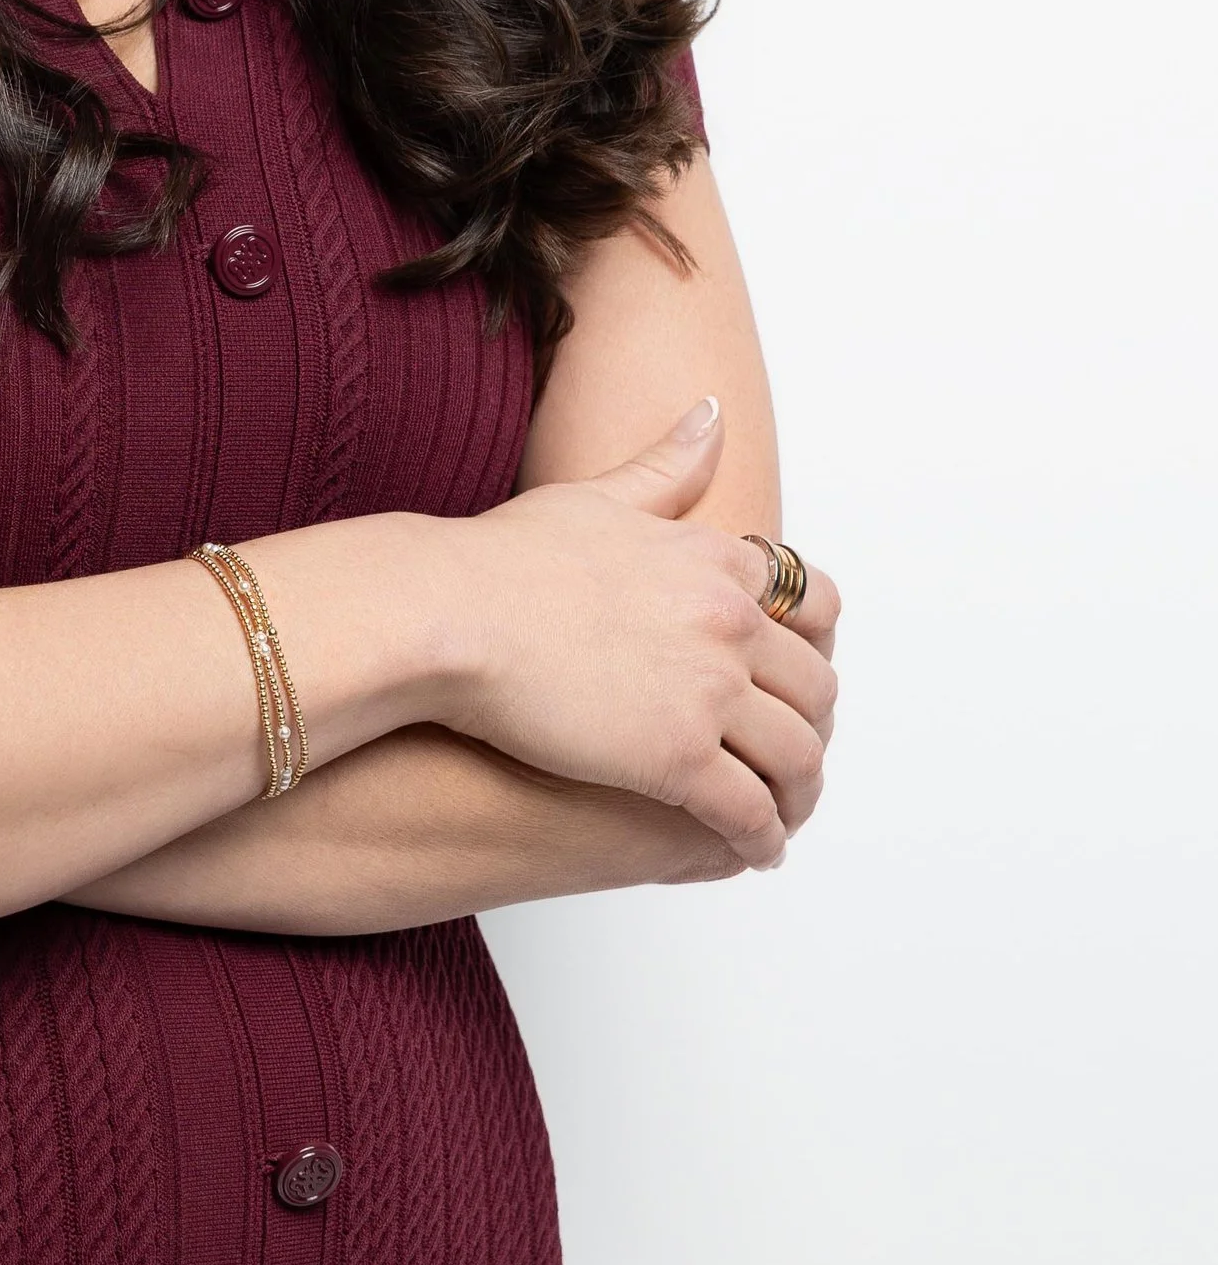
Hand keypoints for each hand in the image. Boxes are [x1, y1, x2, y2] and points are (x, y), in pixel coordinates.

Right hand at [422, 399, 841, 869]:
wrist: (446, 615)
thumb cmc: (500, 558)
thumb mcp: (594, 496)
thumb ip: (663, 466)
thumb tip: (713, 413)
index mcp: (715, 561)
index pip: (812, 605)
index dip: (812, 646)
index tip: (796, 675)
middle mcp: (730, 624)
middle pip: (816, 688)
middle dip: (813, 726)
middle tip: (794, 756)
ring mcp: (710, 693)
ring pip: (797, 756)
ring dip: (798, 791)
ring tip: (782, 815)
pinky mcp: (678, 759)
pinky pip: (749, 812)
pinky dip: (761, 837)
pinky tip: (751, 851)